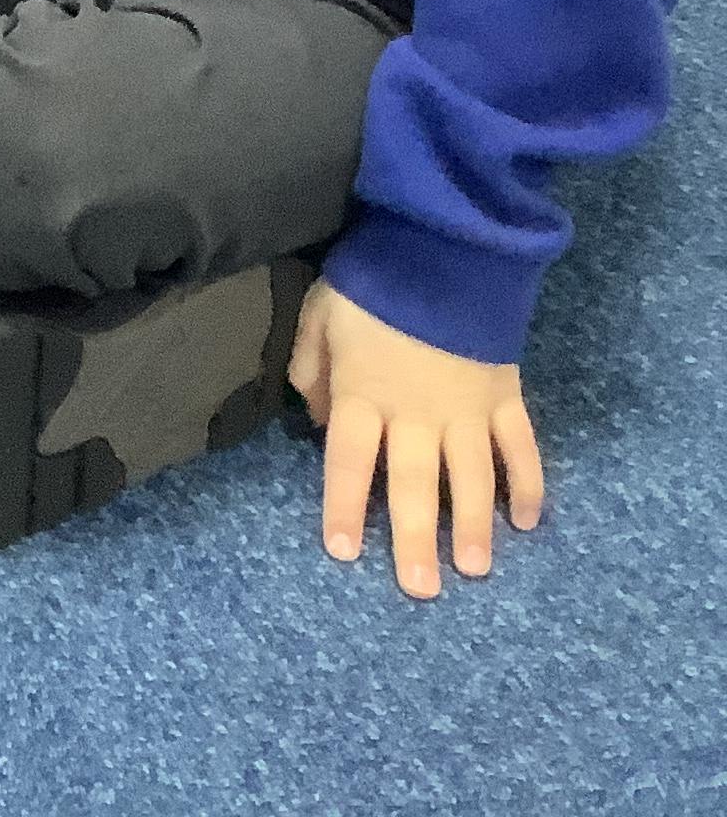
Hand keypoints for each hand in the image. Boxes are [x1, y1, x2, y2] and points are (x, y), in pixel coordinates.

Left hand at [288, 276, 543, 598]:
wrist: (443, 248)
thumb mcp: (319, 317)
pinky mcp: (506, 396)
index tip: (342, 552)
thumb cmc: (372, 283)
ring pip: (470, 477)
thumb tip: (317, 417)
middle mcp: (414, 412)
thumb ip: (310, 368)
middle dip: (412, 539)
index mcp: (362, 393)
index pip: (346, 461)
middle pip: (410, 484)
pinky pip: (521, 448)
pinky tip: (528, 521)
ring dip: (472, 525)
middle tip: (420, 590)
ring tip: (474, 570)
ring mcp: (466, 408)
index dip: (342, 506)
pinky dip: (528, 484)